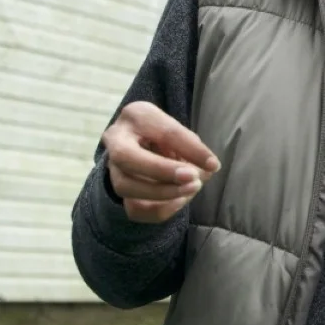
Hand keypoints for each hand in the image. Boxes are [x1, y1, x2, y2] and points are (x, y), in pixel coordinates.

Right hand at [102, 101, 219, 223]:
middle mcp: (116, 139)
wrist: (141, 141)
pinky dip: (159, 209)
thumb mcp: (179, 130)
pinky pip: (133, 208)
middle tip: (194, 179)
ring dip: (163, 193)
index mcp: (137, 115)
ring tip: (192, 189)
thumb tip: (208, 169)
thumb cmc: (163, 132)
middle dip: (163, 172)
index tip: (213, 165)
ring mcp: (111, 167)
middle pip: (127, 158)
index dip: (190, 150)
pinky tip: (180, 201)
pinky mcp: (118, 191)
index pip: (163, 132)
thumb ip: (192, 147)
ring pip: (125, 186)